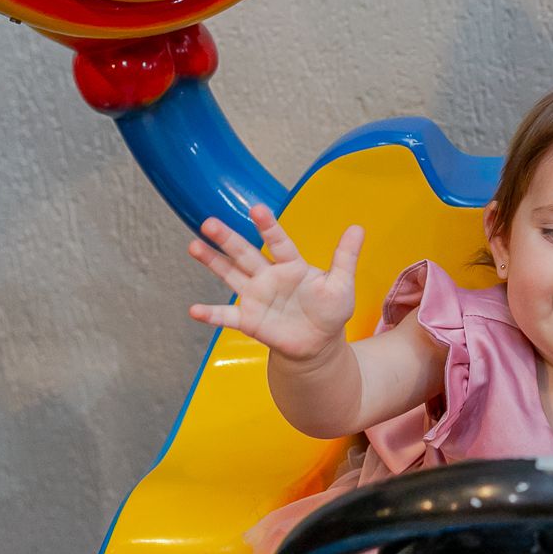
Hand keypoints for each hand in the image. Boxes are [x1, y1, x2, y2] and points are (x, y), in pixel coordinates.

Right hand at [186, 205, 363, 364]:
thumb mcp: (342, 284)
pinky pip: (227, 316)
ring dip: (212, 262)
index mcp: (291, 264)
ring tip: (194, 246)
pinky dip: (211, 314)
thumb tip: (358, 227)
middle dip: (228, 238)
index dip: (268, 226)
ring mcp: (255, 296)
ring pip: (230, 275)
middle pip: (245, 253)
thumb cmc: (329, 310)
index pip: (278, 242)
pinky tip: (194, 310)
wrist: (318, 344)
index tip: (256, 209)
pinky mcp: (248, 320)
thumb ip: (345, 257)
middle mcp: (268, 275)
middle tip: (209, 222)